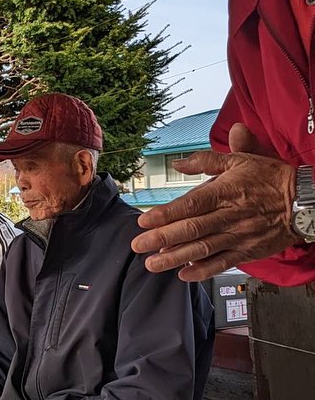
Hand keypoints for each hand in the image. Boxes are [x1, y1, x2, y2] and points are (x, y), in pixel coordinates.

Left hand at [132, 124, 298, 280]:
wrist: (306, 202)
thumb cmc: (270, 178)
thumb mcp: (239, 160)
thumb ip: (205, 161)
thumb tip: (178, 163)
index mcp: (226, 192)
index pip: (191, 205)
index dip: (166, 214)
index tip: (144, 220)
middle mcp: (230, 216)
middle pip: (192, 230)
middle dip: (162, 239)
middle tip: (138, 246)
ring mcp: (239, 236)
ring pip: (203, 249)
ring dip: (175, 259)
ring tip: (153, 264)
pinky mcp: (247, 251)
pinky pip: (222, 264)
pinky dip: (203, 271)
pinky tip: (184, 274)